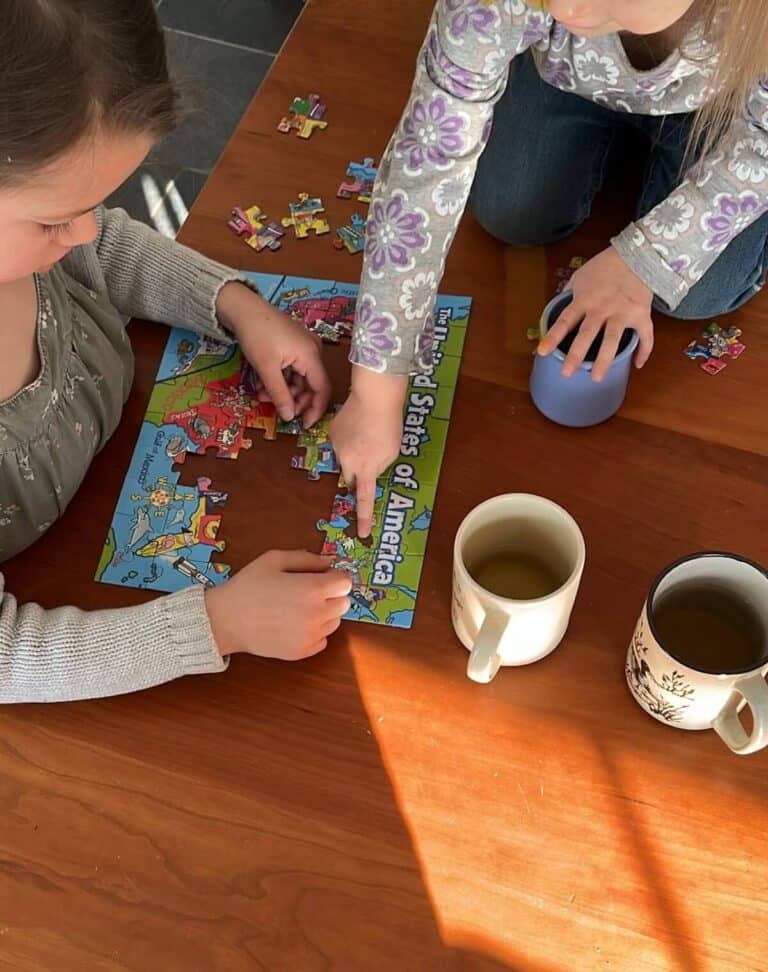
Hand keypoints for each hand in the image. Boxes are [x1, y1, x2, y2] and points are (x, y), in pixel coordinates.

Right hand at [205, 550, 351, 658]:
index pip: (345, 583)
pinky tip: (295, 624)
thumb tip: (329, 562)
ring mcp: (310, 635)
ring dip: (325, 614)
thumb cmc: (248, 586)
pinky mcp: (302, 651)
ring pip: (335, 622)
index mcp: (312, 588)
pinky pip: (322, 640)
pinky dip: (314, 632)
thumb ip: (306, 558)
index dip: (335, 577)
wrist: (225, 620)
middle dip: (332, 595)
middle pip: (344, 603)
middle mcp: (316, 613)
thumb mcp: (274, 560)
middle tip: (310, 592)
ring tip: (299, 608)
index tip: (324, 577)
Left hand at [216, 282, 330, 425]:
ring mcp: (304, 348)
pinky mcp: (294, 346)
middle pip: (311, 385)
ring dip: (283, 391)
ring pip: (299, 379)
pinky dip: (280, 379)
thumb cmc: (256, 335)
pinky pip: (293, 369)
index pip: (323, 388)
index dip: (316, 409)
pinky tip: (263, 384)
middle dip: (294, 400)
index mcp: (311, 355)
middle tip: (276, 409)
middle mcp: (312, 351)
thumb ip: (280, 394)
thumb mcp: (266, 368)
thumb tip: (289, 417)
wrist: (243, 308)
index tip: (304, 425)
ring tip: (262, 395)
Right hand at [330, 367, 407, 537]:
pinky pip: (341, 444)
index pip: (365, 499)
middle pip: (351, 478)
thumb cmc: (389, 425)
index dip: (365, 517)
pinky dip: (349, 440)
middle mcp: (347, 461)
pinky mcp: (332, 432)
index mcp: (366, 468)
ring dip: (355, 454)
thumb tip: (369, 473)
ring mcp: (336, 446)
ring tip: (369, 434)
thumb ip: (378, 467)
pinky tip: (359, 426)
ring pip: (345, 460)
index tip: (363, 534)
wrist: (374, 395)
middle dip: (360, 475)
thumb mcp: (391, 452)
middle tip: (371, 460)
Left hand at [537, 247, 653, 381]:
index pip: (565, 321)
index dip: (553, 336)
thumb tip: (558, 304)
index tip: (542, 351)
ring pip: (613, 340)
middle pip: (587, 334)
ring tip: (596, 377)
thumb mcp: (581, 276)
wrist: (637, 254)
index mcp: (585, 300)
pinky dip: (643, 351)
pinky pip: (644, 336)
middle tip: (567, 373)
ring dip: (604, 360)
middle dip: (576, 355)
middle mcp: (602, 308)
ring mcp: (623, 313)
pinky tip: (637, 365)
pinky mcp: (641, 314)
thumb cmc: (605, 266)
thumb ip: (569, 293)